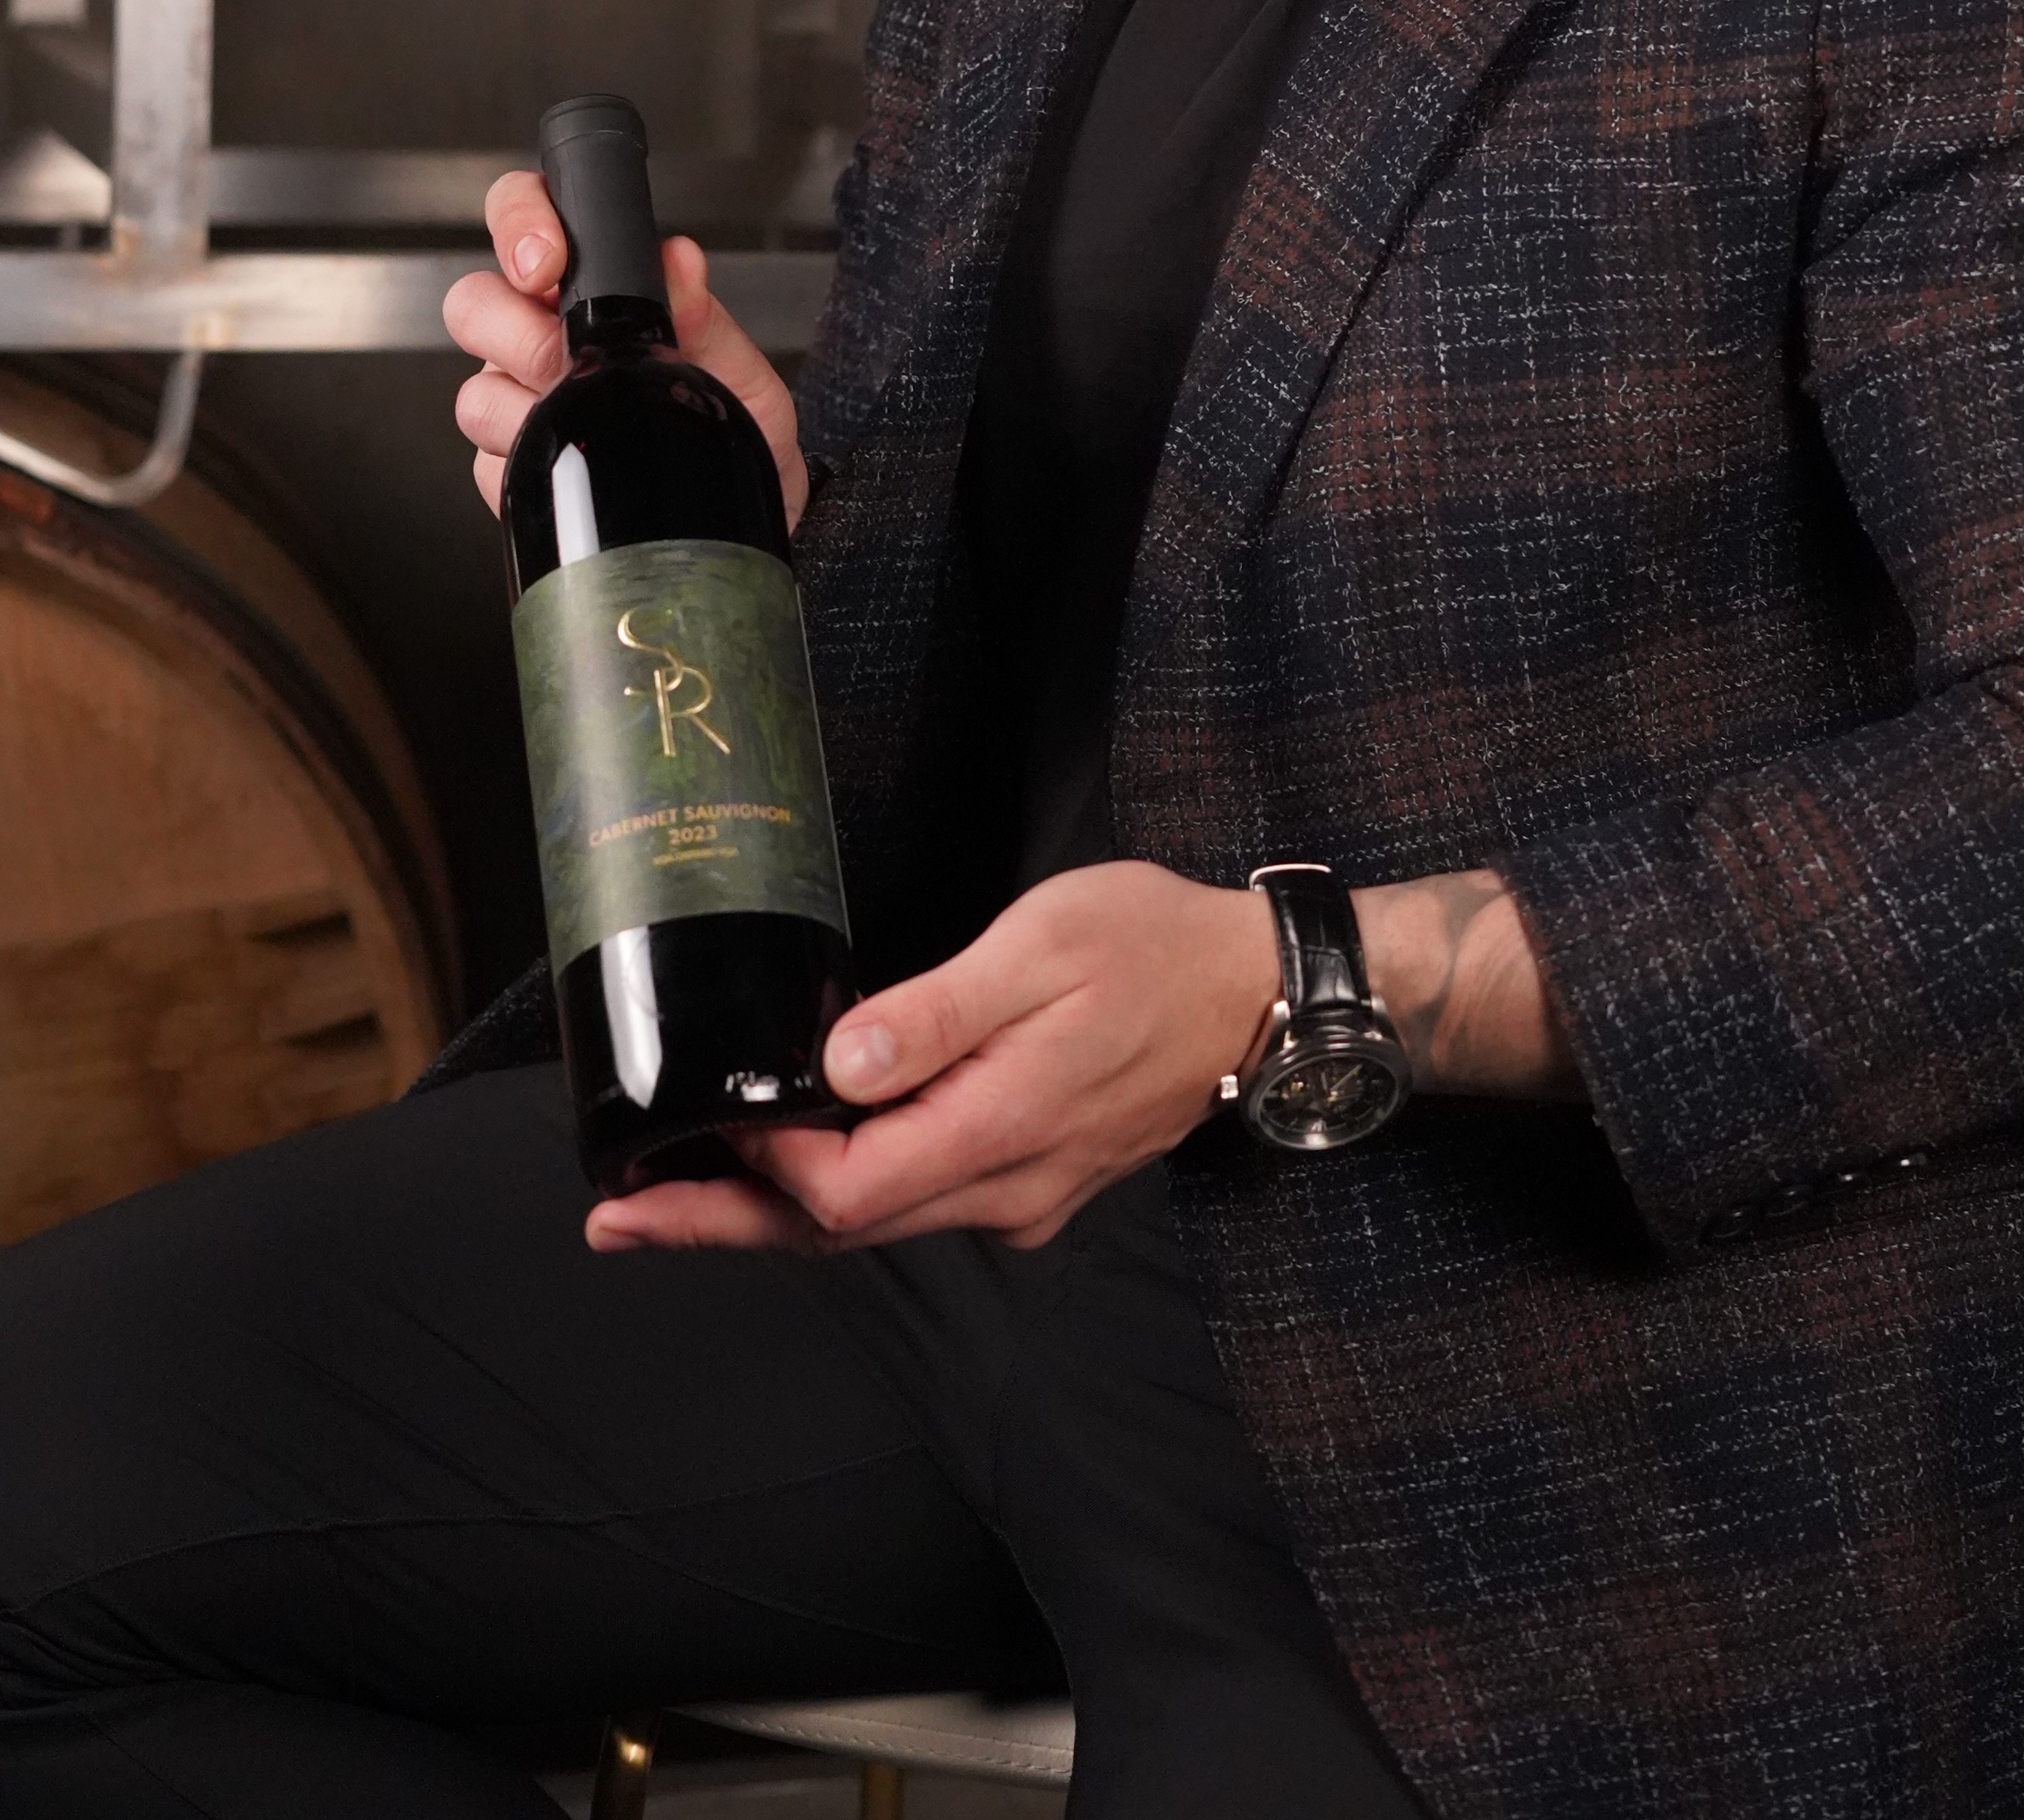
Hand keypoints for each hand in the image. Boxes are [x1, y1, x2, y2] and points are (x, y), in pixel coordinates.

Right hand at [442, 168, 808, 524]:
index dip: (518, 223)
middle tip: (568, 357)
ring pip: (476, 391)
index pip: (524, 216)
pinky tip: (586, 464)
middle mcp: (538, 333)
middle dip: (514, 330)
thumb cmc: (735, 420)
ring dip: (530, 409)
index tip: (542, 262)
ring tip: (593, 418)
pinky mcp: (513, 465)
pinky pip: (491, 463)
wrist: (746, 497)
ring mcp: (517, 398)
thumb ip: (702, 313)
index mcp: (588, 287)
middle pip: (474, 303)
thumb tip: (679, 262)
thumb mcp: (737, 366)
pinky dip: (538, 462)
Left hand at [585, 862, 1278, 1259]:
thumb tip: (843, 1066)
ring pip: (872, 1226)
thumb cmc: (1155, 947)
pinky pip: (915, 1205)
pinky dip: (836, 1198)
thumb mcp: (1046, 946)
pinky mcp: (1031, 1179)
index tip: (702, 1116)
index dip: (762, 1164)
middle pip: (839, 1230)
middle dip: (722, 1223)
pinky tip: (789, 1171)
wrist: (1254, 993)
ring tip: (669, 1205)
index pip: (847, 1190)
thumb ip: (939, 1013)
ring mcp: (1022, 1194)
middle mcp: (1006, 1187)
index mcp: (1003, 1127)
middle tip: (616, 1222)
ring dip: (768, 1215)